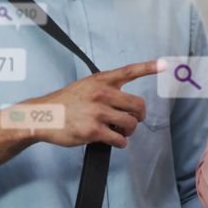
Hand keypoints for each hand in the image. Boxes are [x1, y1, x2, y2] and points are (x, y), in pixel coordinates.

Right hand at [22, 59, 162, 148]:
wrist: (43, 116)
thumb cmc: (65, 103)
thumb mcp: (85, 86)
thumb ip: (105, 89)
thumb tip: (125, 102)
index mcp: (100, 80)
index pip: (129, 71)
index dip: (148, 67)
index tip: (164, 65)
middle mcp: (101, 94)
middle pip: (137, 104)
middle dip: (139, 115)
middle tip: (135, 120)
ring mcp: (98, 112)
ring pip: (131, 123)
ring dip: (129, 131)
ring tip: (121, 132)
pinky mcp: (94, 130)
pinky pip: (119, 139)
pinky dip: (120, 142)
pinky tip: (114, 140)